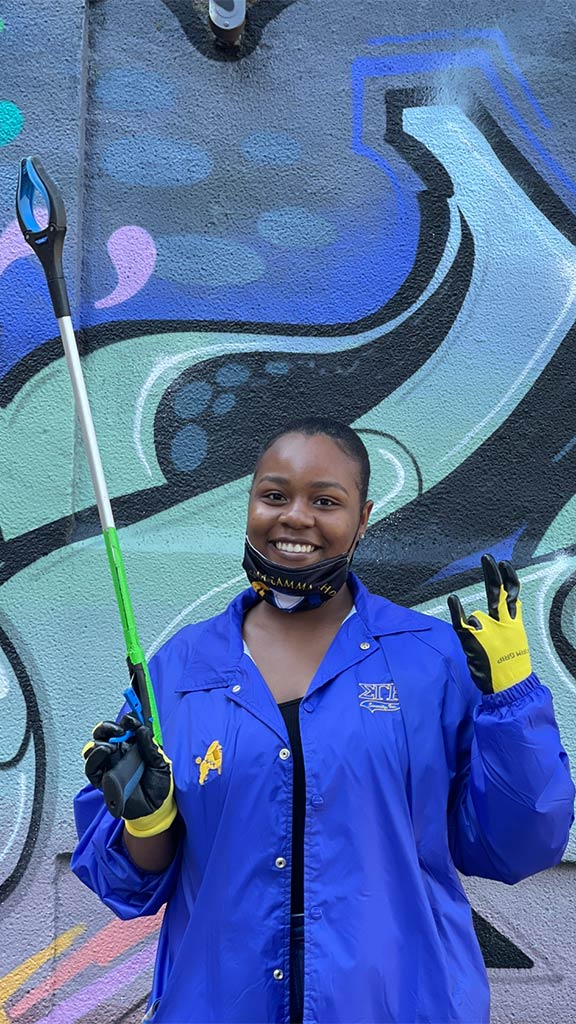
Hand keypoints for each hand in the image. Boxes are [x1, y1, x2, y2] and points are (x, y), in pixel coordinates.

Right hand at [82, 713, 176, 835]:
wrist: (155, 810)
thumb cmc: (159, 786)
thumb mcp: (161, 764)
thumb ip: (151, 748)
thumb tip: (142, 729)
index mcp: (132, 746)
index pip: (123, 728)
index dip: (125, 722)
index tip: (130, 721)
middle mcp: (118, 753)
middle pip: (103, 734)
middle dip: (106, 727)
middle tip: (117, 729)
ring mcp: (109, 766)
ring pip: (93, 748)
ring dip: (99, 742)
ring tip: (111, 745)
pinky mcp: (103, 781)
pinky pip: (92, 769)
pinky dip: (94, 759)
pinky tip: (104, 753)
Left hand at [447, 555, 531, 693]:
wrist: (509, 688)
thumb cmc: (507, 663)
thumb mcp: (514, 637)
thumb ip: (510, 617)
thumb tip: (512, 602)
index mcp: (514, 623)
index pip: (512, 594)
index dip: (509, 578)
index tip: (504, 563)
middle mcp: (504, 625)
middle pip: (498, 594)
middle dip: (492, 574)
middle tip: (487, 558)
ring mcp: (490, 634)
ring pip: (479, 614)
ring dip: (476, 622)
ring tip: (483, 645)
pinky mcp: (475, 643)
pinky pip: (462, 623)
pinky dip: (456, 610)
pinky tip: (453, 599)